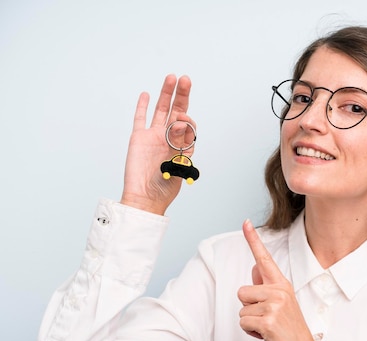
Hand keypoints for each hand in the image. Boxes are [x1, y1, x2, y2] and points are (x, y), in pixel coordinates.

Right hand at [120, 74, 195, 214]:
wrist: (145, 197)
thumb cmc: (164, 188)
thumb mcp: (178, 164)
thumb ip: (181, 144)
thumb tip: (182, 122)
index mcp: (182, 145)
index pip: (189, 125)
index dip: (188, 120)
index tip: (183, 121)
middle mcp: (169, 138)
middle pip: (176, 111)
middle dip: (182, 95)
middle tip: (185, 79)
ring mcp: (153, 136)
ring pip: (160, 110)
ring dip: (166, 94)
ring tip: (171, 77)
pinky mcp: (138, 138)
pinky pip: (140, 118)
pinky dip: (143, 106)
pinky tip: (147, 94)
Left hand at [238, 219, 315, 340]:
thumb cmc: (288, 327)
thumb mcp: (280, 302)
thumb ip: (266, 285)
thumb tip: (255, 267)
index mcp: (282, 284)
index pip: (264, 258)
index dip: (253, 240)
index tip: (245, 222)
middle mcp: (279, 291)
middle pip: (242, 291)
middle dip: (249, 307)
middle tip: (267, 318)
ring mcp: (274, 305)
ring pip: (241, 309)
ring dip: (250, 321)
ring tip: (267, 327)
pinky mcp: (267, 321)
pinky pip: (243, 322)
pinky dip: (250, 332)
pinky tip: (265, 335)